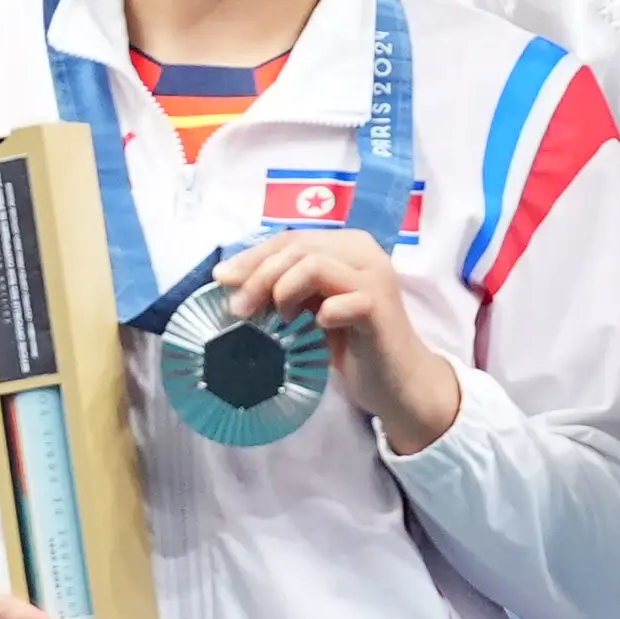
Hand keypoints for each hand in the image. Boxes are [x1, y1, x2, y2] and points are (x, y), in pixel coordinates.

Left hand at [214, 229, 461, 452]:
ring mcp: (374, 277)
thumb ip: (285, 287)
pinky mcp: (380, 307)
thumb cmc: (351, 343)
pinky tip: (315, 328)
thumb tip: (230, 280)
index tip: (221, 279)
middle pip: (297, 247)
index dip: (252, 256)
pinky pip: (341, 301)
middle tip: (238, 308)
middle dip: (259, 275)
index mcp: (347, 244)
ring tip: (275, 319)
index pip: (290, 237)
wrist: (398, 381)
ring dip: (282, 291)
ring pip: (314, 264)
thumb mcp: (311, 308)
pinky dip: (320, 314)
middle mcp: (364, 251)